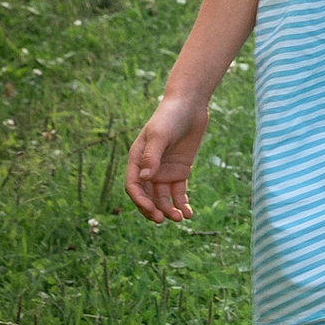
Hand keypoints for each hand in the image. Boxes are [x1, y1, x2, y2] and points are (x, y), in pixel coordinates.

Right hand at [126, 86, 208, 223]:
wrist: (190, 105)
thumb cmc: (170, 117)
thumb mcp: (160, 135)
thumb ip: (152, 156)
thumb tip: (144, 178)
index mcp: (137, 159)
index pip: (134, 186)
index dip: (140, 201)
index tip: (152, 211)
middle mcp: (149, 168)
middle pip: (147, 196)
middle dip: (153, 210)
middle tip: (163, 219)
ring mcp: (164, 171)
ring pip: (163, 197)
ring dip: (169, 209)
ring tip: (179, 218)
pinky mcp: (180, 171)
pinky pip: (179, 192)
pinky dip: (182, 203)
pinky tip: (188, 213)